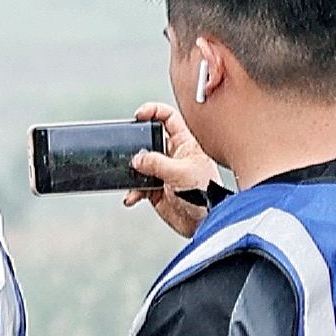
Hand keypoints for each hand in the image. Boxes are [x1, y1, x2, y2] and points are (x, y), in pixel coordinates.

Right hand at [125, 99, 226, 238]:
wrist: (206, 223)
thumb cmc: (206, 195)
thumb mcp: (180, 173)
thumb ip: (156, 163)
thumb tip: (136, 158)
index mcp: (185, 144)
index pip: (169, 118)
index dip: (154, 111)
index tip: (138, 116)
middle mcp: (173, 156)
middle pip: (149, 140)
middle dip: (137, 145)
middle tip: (130, 151)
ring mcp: (164, 173)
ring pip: (141, 164)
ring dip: (133, 172)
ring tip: (132, 179)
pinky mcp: (156, 190)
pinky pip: (138, 186)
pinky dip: (132, 191)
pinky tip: (133, 197)